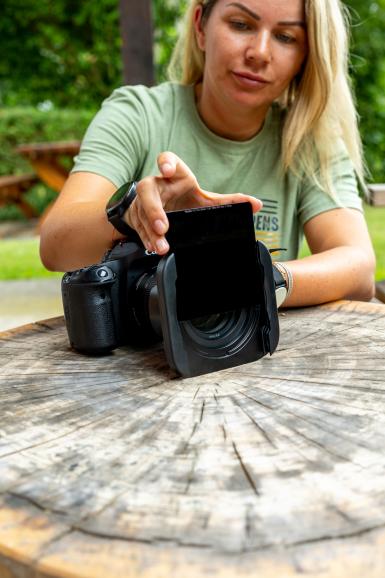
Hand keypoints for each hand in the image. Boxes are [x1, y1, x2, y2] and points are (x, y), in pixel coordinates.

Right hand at [125, 151, 262, 254]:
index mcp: (176, 175)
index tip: (167, 170)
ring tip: (161, 245)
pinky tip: (153, 246)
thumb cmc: (185, 198)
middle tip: (163, 226)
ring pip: (141, 212)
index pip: (167, 159)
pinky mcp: (136, 214)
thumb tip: (257, 204)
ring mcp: (144, 199)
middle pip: (148, 189)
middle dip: (153, 209)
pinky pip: (137, 226)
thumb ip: (229, 202)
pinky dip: (145, 237)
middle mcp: (157, 184)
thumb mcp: (206, 199)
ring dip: (150, 230)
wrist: (164, 208)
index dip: (166, 162)